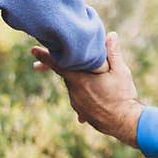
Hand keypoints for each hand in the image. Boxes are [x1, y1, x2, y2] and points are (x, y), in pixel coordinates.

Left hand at [32, 32, 143, 147]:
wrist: (125, 122)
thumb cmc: (123, 95)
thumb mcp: (121, 71)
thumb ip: (113, 53)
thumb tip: (111, 35)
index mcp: (80, 78)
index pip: (58, 64)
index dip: (45, 55)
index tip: (33, 49)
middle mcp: (74, 91)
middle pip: (66, 74)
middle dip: (64, 66)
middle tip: (54, 62)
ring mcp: (77, 103)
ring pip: (74, 86)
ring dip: (79, 81)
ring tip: (93, 81)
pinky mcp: (82, 112)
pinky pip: (79, 99)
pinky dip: (85, 95)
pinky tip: (95, 96)